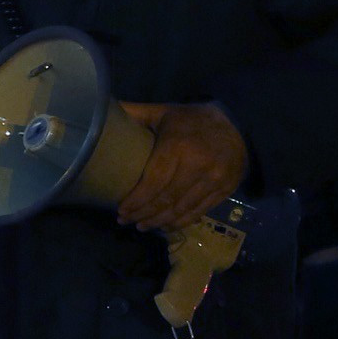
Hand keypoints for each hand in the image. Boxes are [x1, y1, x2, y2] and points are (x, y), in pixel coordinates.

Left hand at [114, 101, 248, 231]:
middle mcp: (199, 166)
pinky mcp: (226, 189)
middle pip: (166, 199)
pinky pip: (200, 211)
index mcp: (178, 147)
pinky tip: (166, 226)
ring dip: (160, 222)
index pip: (153, 182)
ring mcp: (215, 180)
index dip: (136, 201)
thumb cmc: (192, 120)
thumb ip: (134, 114)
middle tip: (125, 221)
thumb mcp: (163, 112)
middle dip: (143, 214)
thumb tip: (98, 112)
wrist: (239, 123)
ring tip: (142, 226)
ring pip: (182, 209)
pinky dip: (181, 222)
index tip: (120, 210)